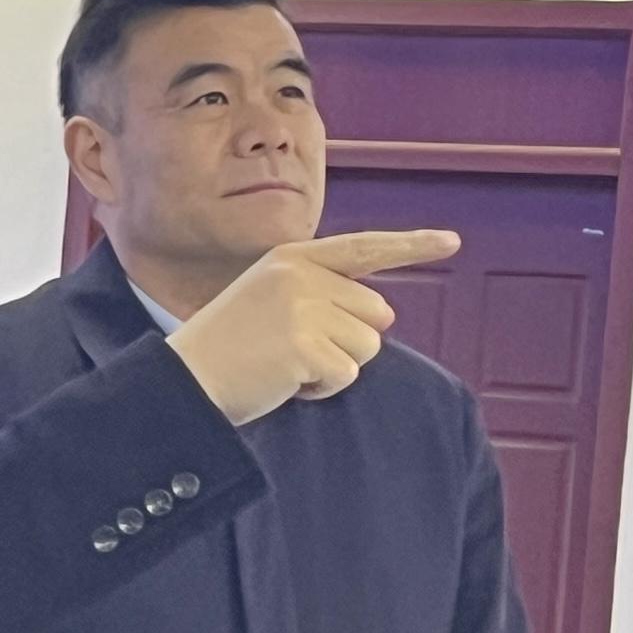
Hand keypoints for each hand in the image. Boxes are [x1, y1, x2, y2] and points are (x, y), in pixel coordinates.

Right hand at [167, 231, 460, 424]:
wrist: (180, 381)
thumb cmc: (227, 350)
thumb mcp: (269, 302)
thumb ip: (322, 295)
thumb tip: (384, 313)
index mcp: (292, 259)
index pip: (363, 248)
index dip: (412, 246)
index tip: (452, 242)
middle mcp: (300, 276)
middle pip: (375, 314)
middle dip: (346, 342)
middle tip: (289, 351)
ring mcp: (302, 309)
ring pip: (366, 347)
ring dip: (333, 368)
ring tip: (283, 366)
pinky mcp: (304, 346)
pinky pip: (346, 376)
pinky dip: (321, 390)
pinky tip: (282, 382)